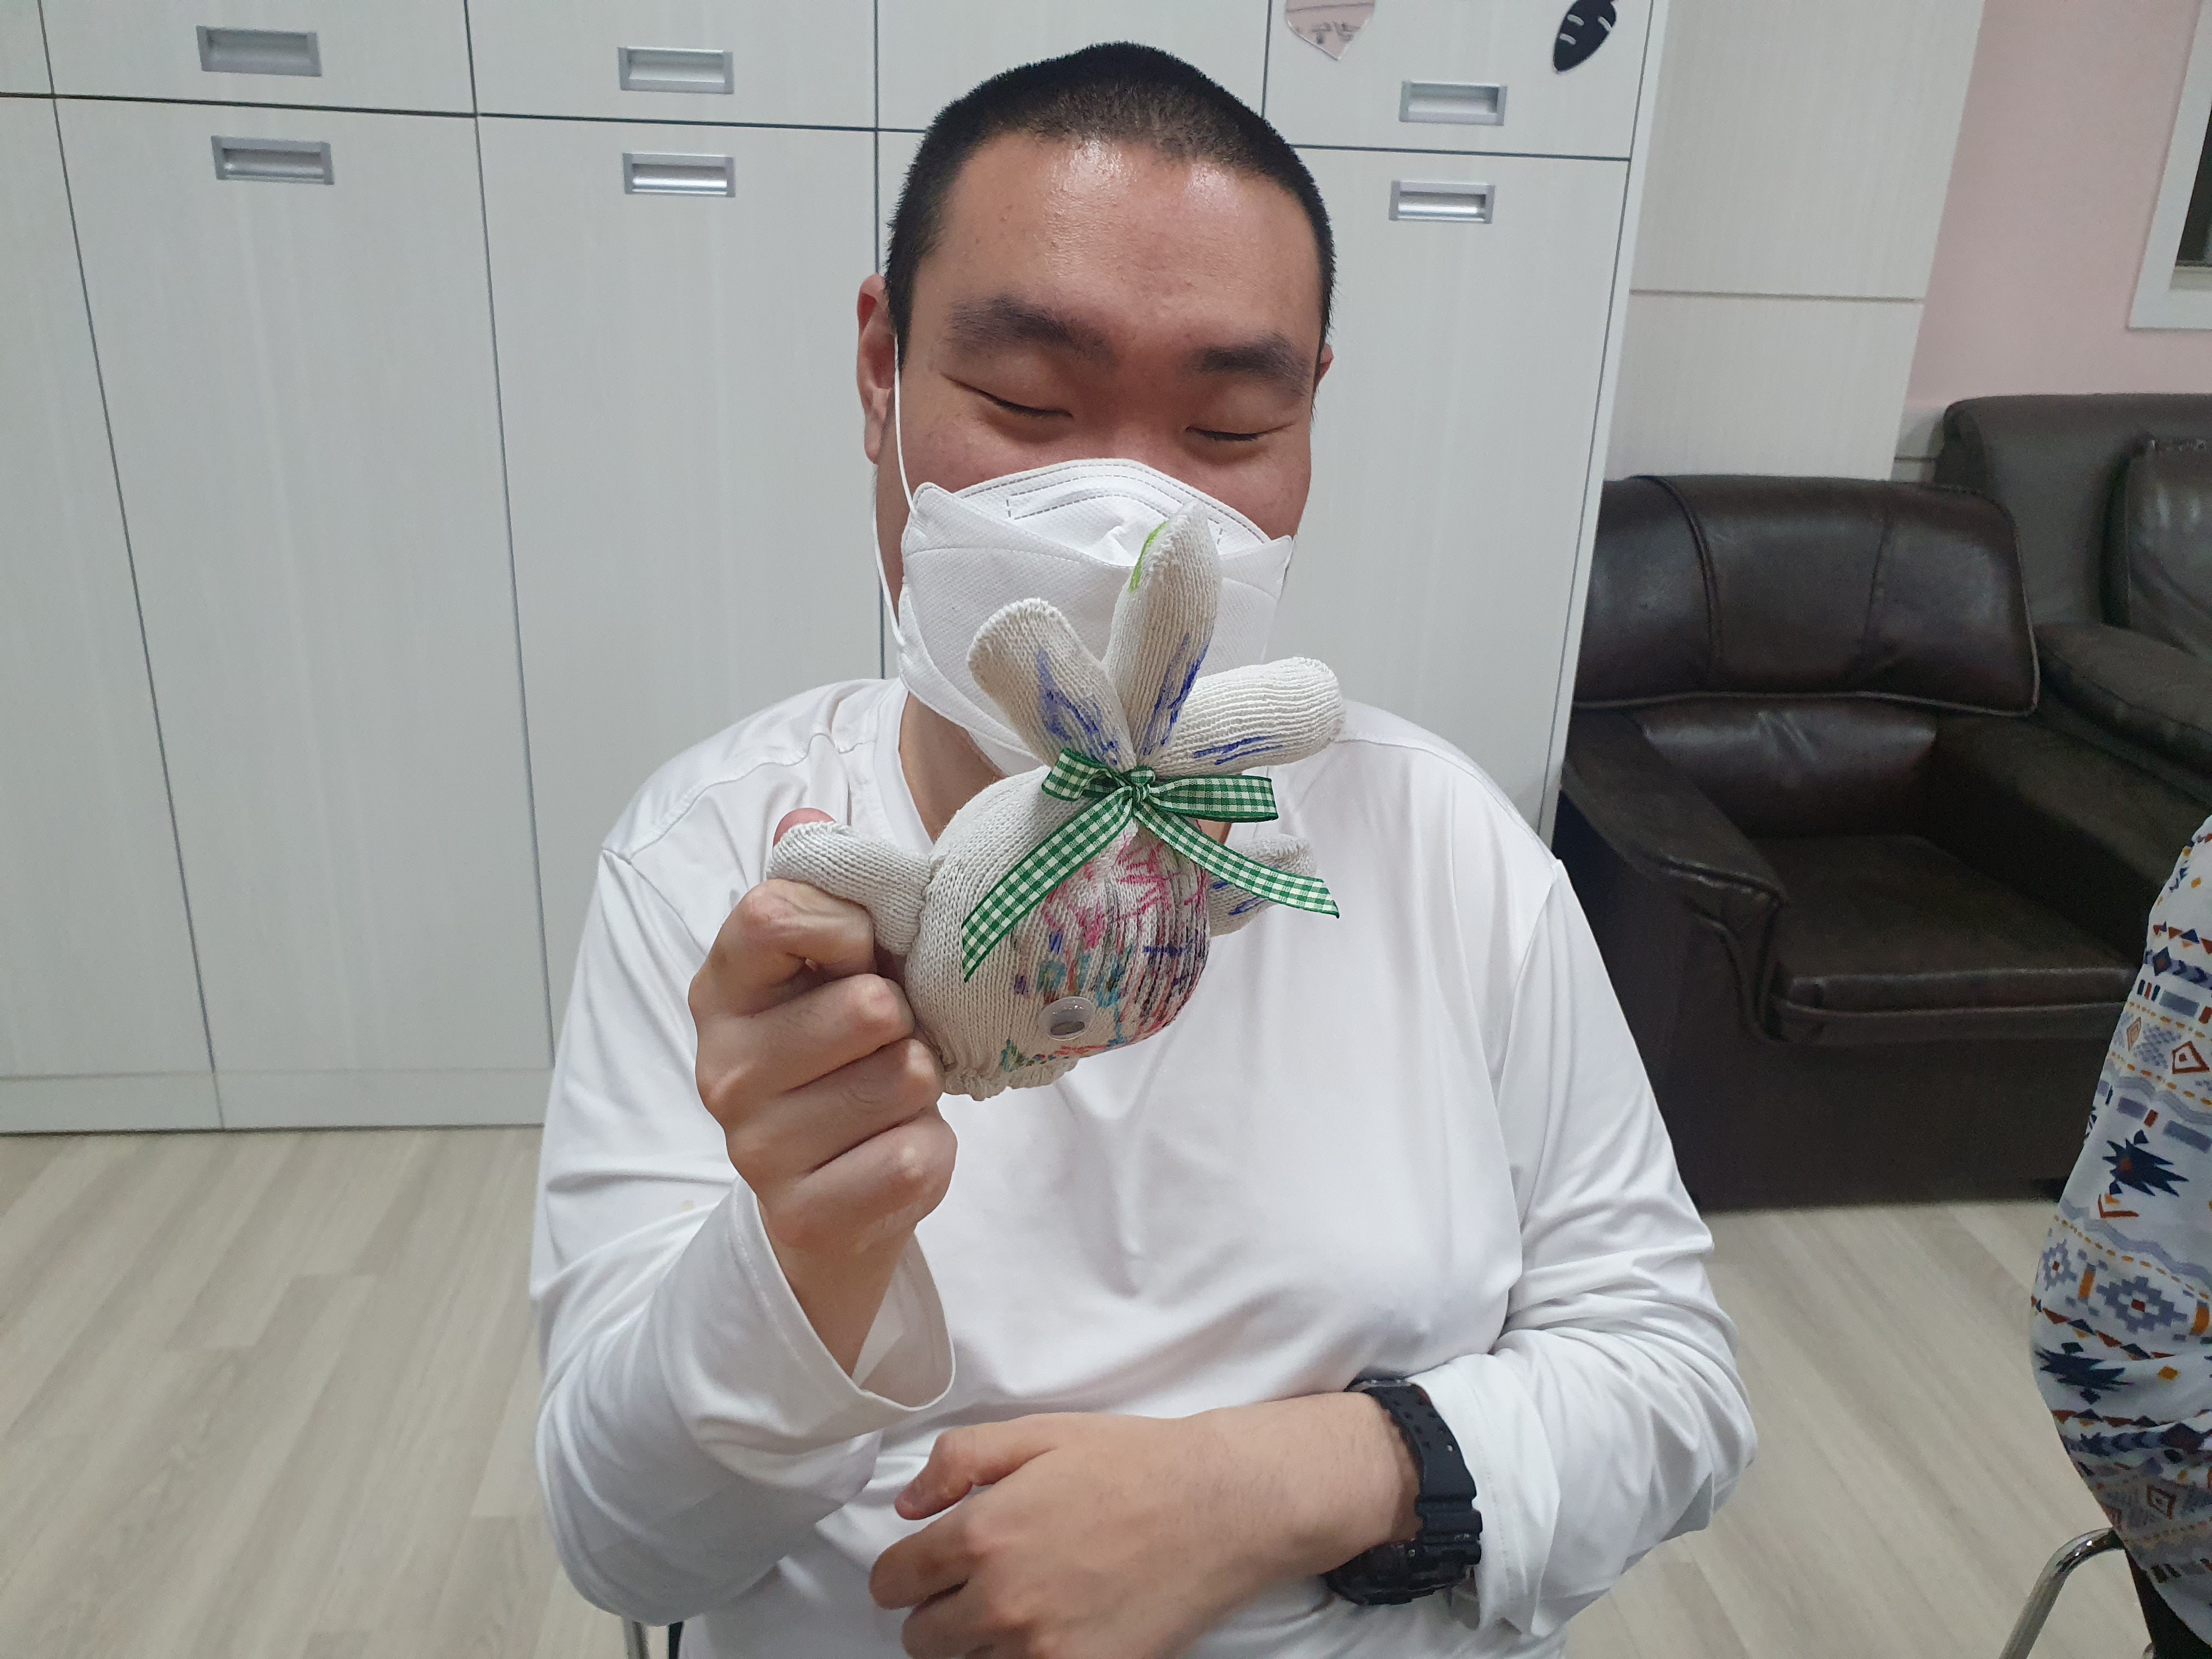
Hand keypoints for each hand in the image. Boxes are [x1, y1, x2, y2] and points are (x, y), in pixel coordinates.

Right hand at [689, 808, 953, 1372]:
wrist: (832, 1206)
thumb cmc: (843, 1061)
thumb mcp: (834, 971)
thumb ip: (825, 892)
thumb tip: (807, 817)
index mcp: (722, 990)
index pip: (775, 912)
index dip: (848, 926)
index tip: (863, 953)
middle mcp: (722, 1068)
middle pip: (866, 1003)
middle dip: (905, 1021)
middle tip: (888, 1043)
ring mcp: (755, 1149)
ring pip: (903, 1078)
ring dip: (922, 1086)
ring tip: (890, 1098)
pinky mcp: (804, 1213)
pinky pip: (916, 1156)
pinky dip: (929, 1150)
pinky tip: (891, 1152)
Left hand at [869, 1395, 1418, 1657]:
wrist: (1219, 1507)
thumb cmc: (1131, 1464)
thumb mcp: (1038, 1434)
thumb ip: (957, 1461)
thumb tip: (907, 1506)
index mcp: (981, 1535)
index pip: (893, 1582)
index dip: (903, 1572)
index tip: (925, 1566)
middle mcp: (1001, 1601)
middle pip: (920, 1638)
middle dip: (937, 1610)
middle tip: (976, 1584)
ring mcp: (1041, 1650)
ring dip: (977, 1642)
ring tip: (1019, 1605)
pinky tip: (1050, 1629)